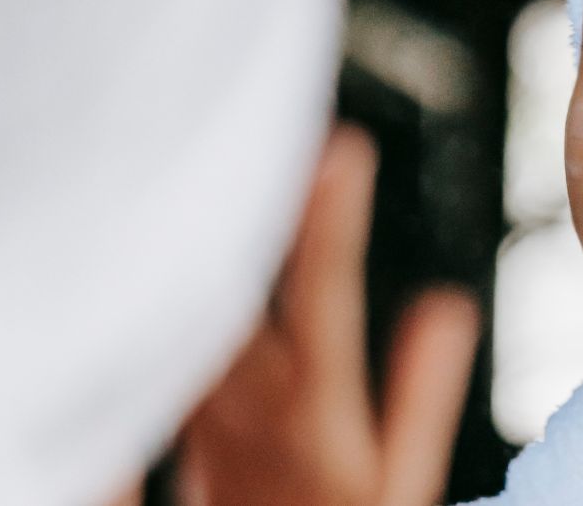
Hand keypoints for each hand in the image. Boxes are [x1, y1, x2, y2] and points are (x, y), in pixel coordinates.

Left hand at [177, 123, 480, 505]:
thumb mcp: (398, 477)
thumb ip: (423, 393)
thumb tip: (448, 306)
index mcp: (315, 419)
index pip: (324, 299)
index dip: (329, 223)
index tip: (343, 146)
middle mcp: (249, 413)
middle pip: (235, 288)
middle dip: (243, 201)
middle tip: (243, 113)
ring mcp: (198, 416)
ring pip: (184, 310)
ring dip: (190, 233)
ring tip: (190, 150)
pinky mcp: (173, 422)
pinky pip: (149, 346)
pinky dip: (141, 289)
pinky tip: (134, 235)